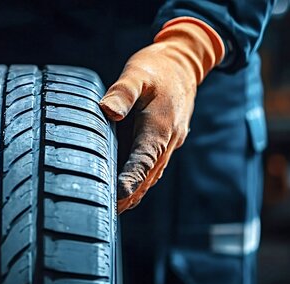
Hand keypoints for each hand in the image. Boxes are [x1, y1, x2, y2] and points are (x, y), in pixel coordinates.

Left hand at [99, 17, 223, 213]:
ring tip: (113, 210)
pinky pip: (151, 167)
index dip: (130, 179)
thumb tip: (107, 110)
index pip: (144, 160)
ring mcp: (167, 144)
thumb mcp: (137, 73)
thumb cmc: (157, 68)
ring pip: (151, 175)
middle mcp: (167, 141)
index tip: (117, 195)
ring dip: (135, 193)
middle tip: (106, 212)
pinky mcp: (162, 143)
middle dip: (129, 194)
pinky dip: (139, 181)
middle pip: (147, 176)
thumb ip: (123, 92)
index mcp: (160, 127)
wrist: (183, 65)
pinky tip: (125, 191)